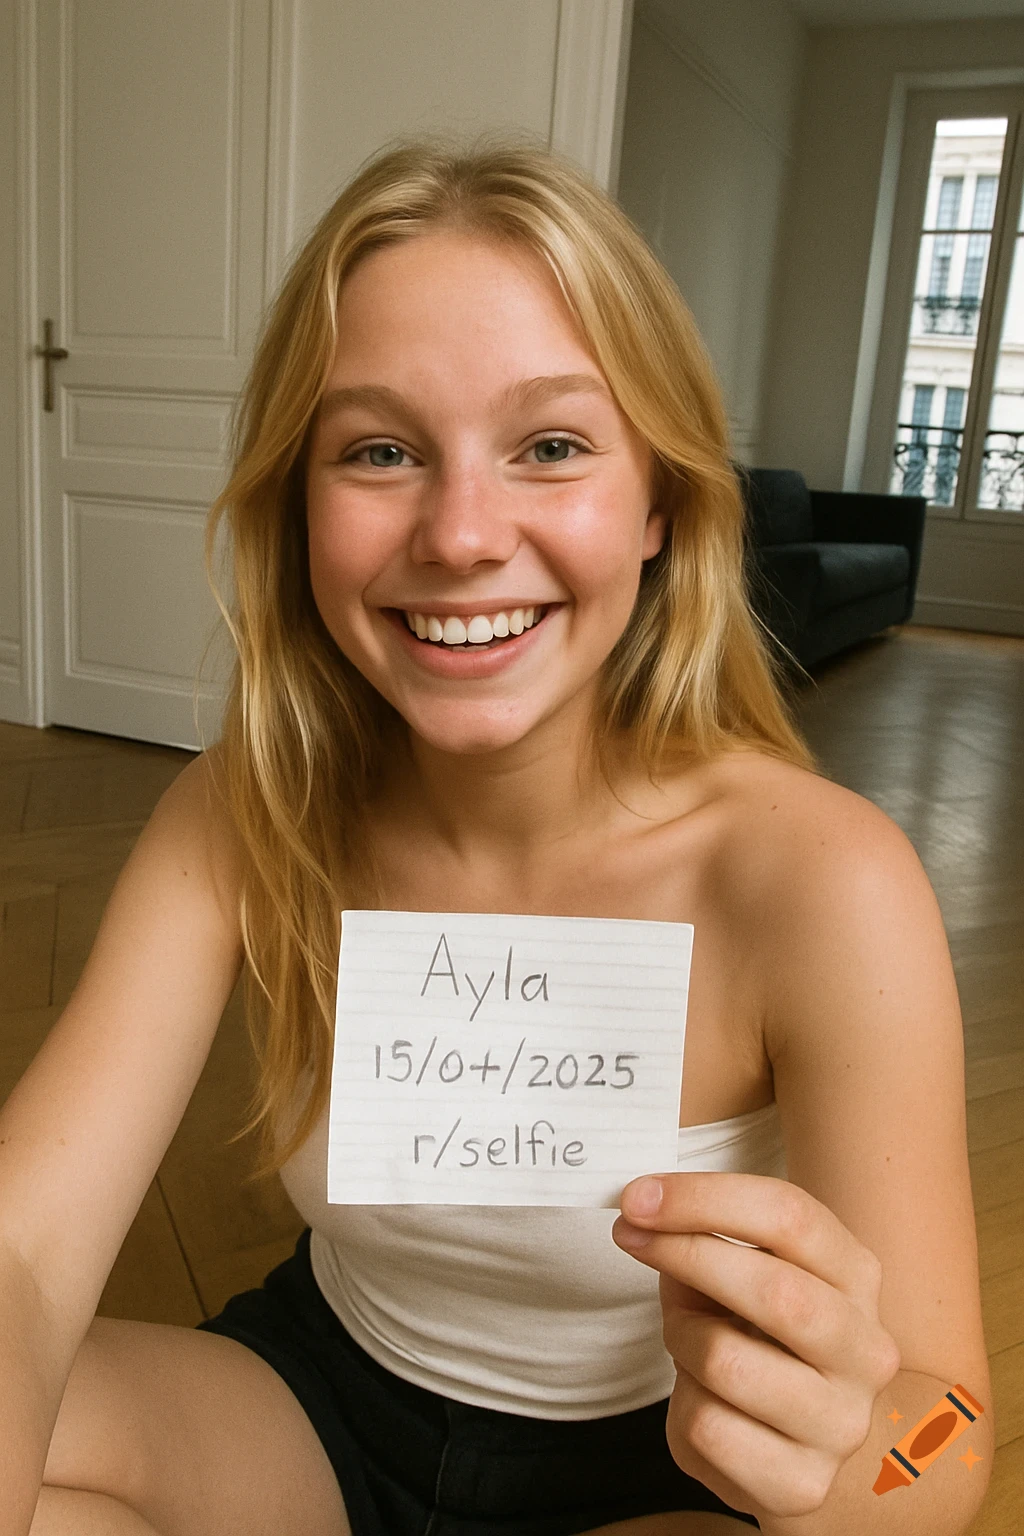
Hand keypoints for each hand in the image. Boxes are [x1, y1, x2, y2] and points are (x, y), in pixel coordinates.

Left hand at [613, 1172, 900, 1522]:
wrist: (805, 1445)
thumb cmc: (764, 1340)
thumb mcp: (745, 1274)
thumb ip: (705, 1241)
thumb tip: (645, 1214)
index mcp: (857, 1275)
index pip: (791, 1216)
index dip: (705, 1198)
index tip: (639, 1195)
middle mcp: (865, 1349)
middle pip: (773, 1288)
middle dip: (685, 1253)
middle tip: (631, 1235)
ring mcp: (841, 1422)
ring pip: (726, 1361)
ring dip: (680, 1339)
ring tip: (687, 1341)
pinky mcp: (803, 1483)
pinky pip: (708, 1428)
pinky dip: (682, 1405)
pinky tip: (703, 1400)